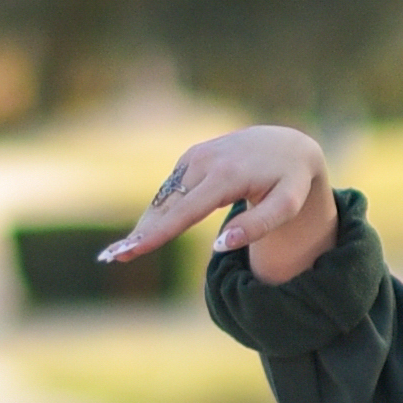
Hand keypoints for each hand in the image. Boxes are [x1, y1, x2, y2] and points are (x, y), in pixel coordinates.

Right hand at [99, 128, 334, 285]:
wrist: (288, 145)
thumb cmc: (290, 181)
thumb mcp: (288, 206)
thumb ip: (258, 226)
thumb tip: (220, 248)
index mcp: (226, 176)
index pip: (184, 212)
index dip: (156, 234)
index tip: (131, 250)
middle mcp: (205, 162)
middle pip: (166, 206)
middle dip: (140, 232)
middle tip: (111, 258)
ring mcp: (196, 157)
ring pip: (165, 197)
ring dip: (145, 223)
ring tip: (120, 251)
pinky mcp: (192, 157)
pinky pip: (171, 189)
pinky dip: (158, 210)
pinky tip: (147, 230)